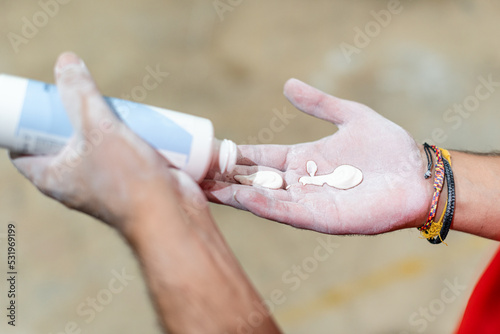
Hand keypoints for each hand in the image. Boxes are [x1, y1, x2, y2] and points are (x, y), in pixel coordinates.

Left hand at [10, 52, 207, 234]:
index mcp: (52, 177)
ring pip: (95, 145)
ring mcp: (105, 181)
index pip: (22, 150)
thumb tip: (65, 61)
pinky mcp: (131, 179)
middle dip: (70, 117)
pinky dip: (126, 136)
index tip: (36, 101)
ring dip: (102, 125)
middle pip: (62, 142)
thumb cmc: (127, 178)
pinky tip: (135, 119)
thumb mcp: (97, 126)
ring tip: (109, 103)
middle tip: (77, 93)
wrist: (170, 213)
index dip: (23, 125)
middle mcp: (75, 181)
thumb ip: (79, 94)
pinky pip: (122, 152)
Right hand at [203, 79, 432, 234]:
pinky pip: (285, 212)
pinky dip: (261, 205)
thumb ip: (319, 103)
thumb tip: (287, 85)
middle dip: (222, 178)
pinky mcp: (320, 219)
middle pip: (252, 180)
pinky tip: (240, 197)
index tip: (205, 151)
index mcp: (301, 158)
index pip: (257, 157)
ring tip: (204, 187)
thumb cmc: (389, 148)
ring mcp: (307, 202)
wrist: (419, 176)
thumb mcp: (350, 115)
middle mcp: (298, 182)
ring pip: (262, 198)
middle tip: (191, 174)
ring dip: (233, 194)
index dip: (232, 154)